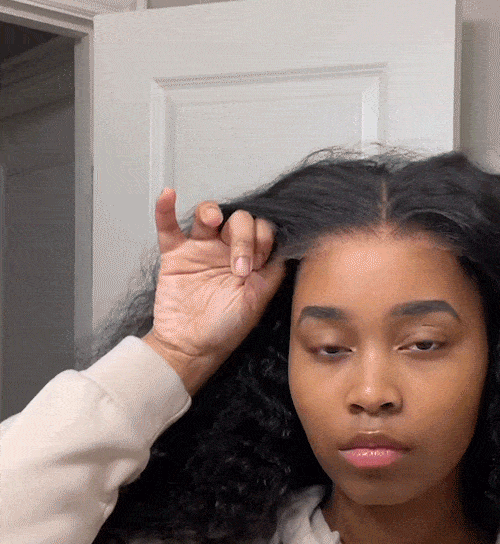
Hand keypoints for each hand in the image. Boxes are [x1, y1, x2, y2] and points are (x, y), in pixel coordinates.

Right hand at [144, 189, 285, 392]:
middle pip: (238, 219)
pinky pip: (168, 225)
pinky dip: (165, 209)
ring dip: (211, 212)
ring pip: (208, 214)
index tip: (257, 265)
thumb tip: (289, 249)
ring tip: (212, 222)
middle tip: (238, 268)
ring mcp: (201, 250)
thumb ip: (272, 274)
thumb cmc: (224, 330)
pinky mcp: (175, 254)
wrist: (191, 348)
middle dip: (242, 236)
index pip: (262, 231)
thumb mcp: (257, 303)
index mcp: (251, 261)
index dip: (262, 240)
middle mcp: (227, 251)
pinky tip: (169, 196)